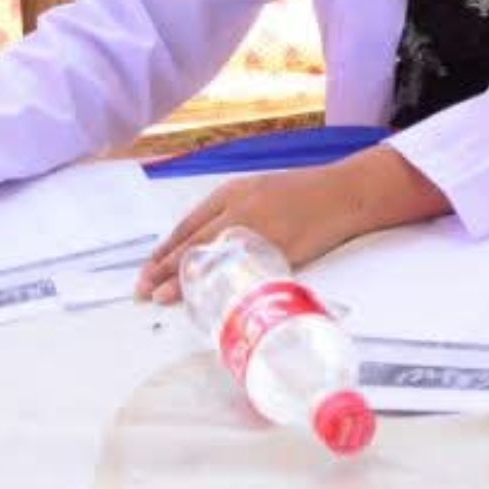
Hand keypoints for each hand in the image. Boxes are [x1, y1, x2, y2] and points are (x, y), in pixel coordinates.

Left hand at [135, 146, 448, 302]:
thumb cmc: (308, 193)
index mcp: (234, 192)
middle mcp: (240, 207)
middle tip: (142, 289)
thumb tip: (211, 246)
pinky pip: (240, 268)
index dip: (165, 249)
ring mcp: (256, 227)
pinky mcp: (275, 246)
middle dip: (164, 267)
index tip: (148, 269)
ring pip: (210, 255)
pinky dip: (219, 283)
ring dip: (182, 279)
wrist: (346, 192)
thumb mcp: (264, 193)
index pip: (188, 224)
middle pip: (192, 241)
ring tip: (160, 297)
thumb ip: (237, 215)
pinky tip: (206, 296)